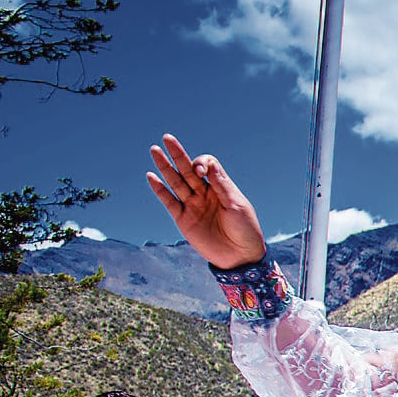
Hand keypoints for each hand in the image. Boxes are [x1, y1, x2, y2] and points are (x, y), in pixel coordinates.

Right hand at [145, 134, 268, 269]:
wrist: (240, 258)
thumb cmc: (245, 230)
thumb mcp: (237, 206)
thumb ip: (221, 185)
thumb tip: (209, 164)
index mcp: (220, 188)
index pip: (207, 166)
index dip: (202, 163)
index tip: (201, 171)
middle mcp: (205, 194)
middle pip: (188, 170)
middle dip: (178, 154)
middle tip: (167, 138)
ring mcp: (193, 205)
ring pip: (176, 182)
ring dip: (165, 167)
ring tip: (155, 150)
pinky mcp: (183, 219)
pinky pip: (169, 202)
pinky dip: (160, 190)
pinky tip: (151, 176)